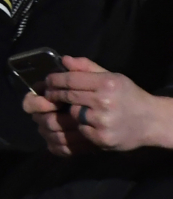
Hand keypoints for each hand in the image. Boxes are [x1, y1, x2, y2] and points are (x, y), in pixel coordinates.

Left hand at [37, 56, 163, 152]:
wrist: (151, 121)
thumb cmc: (129, 96)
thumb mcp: (112, 77)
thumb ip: (87, 67)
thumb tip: (63, 60)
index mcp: (107, 83)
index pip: (71, 79)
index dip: (55, 80)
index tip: (48, 81)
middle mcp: (105, 101)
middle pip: (68, 96)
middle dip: (55, 94)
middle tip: (49, 94)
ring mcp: (103, 121)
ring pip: (73, 113)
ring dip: (71, 111)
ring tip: (78, 108)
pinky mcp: (102, 138)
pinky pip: (81, 129)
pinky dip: (82, 126)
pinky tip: (90, 123)